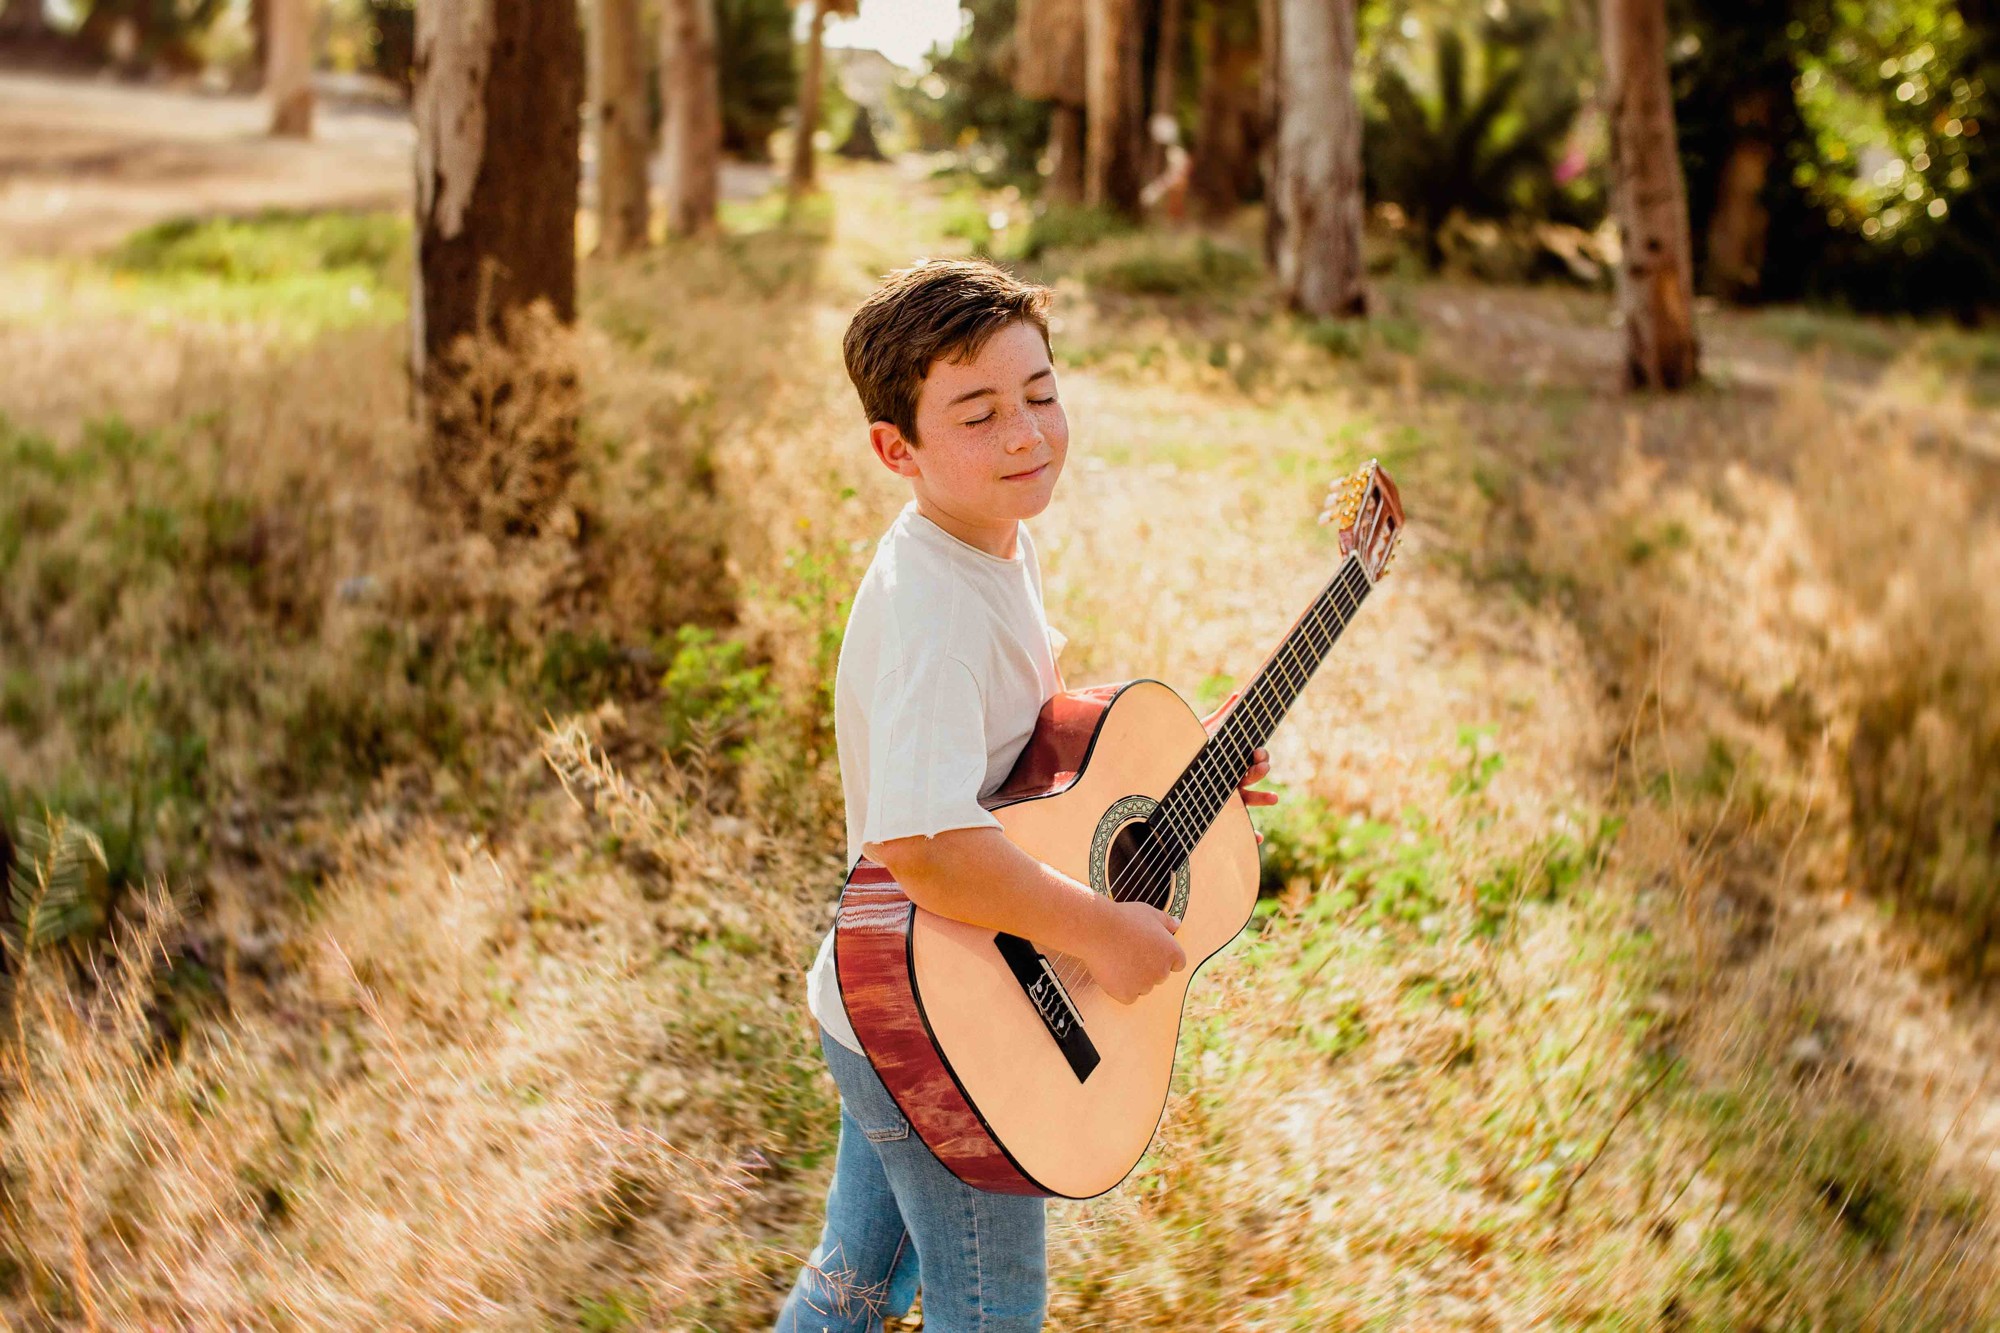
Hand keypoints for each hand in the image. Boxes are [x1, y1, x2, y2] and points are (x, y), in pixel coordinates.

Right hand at [1082, 898, 1185, 1004]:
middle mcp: (1162, 971)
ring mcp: (1145, 985)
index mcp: (1173, 952)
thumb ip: (1167, 921)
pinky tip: (1112, 971)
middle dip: (1147, 967)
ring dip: (1133, 978)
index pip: (1177, 964)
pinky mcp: (1127, 994)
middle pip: (1159, 976)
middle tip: (1129, 951)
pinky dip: (1120, 987)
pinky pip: (1128, 996)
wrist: (1096, 929)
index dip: (1162, 957)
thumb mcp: (1149, 913)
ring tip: (1118, 958)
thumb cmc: (1123, 918)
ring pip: (1143, 987)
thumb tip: (1177, 925)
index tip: (1147, 950)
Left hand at [1198, 689, 1278, 842]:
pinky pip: (1236, 826)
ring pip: (1249, 800)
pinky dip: (1249, 833)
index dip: (1260, 758)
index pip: (1253, 760)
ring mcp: (1225, 796)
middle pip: (1252, 777)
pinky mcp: (1216, 810)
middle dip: (1260, 771)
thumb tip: (1239, 693)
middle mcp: (1231, 779)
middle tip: (1260, 765)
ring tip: (1274, 797)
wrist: (1168, 761)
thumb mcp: (1208, 730)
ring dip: (1262, 798)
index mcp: (1231, 761)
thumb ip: (1224, 713)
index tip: (1258, 753)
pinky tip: (1257, 838)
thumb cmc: (1190, 746)